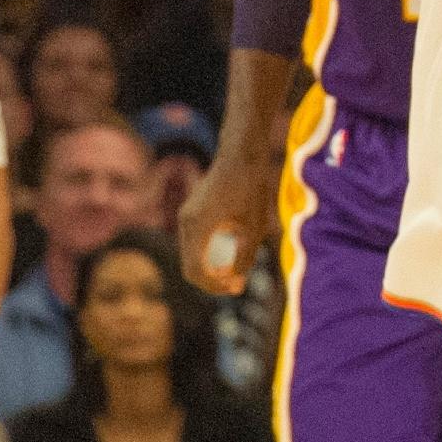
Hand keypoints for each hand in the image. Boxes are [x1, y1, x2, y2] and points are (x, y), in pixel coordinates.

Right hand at [179, 156, 274, 295]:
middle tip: (236, 284)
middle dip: (212, 279)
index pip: (195, 271)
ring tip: (236, 270)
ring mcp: (186, 215)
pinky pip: (195, 241)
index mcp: (197, 226)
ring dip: (210, 266)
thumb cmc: (251, 187)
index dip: (214, 286)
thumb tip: (237, 280)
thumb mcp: (255, 225)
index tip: (235, 288)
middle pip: (190, 265)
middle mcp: (186, 222)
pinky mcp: (192, 210)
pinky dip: (208, 252)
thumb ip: (245, 256)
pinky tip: (230, 251)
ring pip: (192, 254)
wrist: (242, 153)